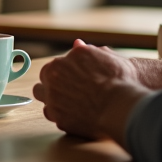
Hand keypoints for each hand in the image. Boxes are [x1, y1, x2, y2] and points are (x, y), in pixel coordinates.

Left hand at [32, 40, 149, 144]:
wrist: (120, 106)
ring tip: (69, 101)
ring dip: (51, 96)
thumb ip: (86, 51)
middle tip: (70, 89)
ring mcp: (52, 97)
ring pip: (41, 94)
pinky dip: (59, 113)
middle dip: (54, 81)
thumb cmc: (119, 80)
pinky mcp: (57, 117)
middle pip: (45, 77)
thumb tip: (77, 44)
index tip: (73, 77)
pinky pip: (51, 113)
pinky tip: (74, 114)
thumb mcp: (105, 57)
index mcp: (64, 59)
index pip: (55, 64)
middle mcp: (53, 76)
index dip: (64, 71)